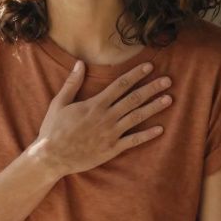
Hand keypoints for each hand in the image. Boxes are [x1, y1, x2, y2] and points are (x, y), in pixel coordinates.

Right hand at [29, 59, 172, 177]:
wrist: (52, 156)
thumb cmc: (53, 129)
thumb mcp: (59, 103)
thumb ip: (72, 83)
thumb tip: (80, 63)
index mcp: (95, 104)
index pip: (120, 85)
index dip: (136, 74)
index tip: (149, 66)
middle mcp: (106, 117)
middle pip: (134, 99)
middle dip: (152, 88)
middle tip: (168, 80)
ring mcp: (110, 133)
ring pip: (137, 117)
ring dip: (154, 107)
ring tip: (169, 99)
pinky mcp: (111, 149)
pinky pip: (133, 141)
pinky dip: (147, 135)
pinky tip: (160, 129)